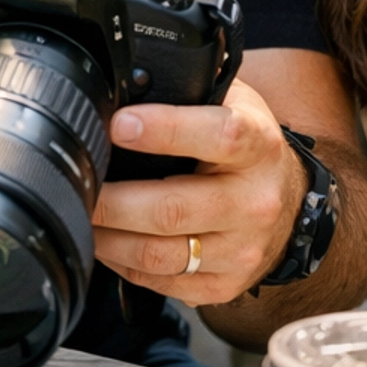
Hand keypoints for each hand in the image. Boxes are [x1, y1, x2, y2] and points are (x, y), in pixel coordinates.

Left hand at [92, 78, 305, 306]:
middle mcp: (254, 202)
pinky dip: (124, 265)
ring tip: (83, 217)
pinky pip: (161, 282)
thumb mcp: (232, 104)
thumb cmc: (245, 148)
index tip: (119, 125)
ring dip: (109, 238)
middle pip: (172, 209)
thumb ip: (187, 91)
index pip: (219, 136)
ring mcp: (242, 250)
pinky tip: (109, 244)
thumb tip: (126, 80)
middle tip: (79, 186)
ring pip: (159, 254)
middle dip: (112, 200)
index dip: (166, 130)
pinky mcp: (225, 285)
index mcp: (258, 146)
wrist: (287, 201)